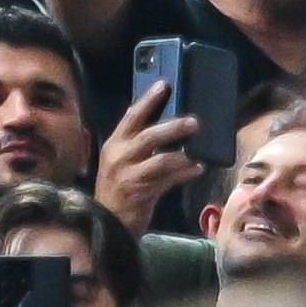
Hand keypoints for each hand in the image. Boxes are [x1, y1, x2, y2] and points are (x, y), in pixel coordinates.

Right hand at [91, 82, 200, 228]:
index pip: (131, 117)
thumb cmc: (119, 186)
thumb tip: (172, 124)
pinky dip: (184, 173)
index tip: (165, 84)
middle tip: (194, 121)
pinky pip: (167, 180)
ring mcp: (127, 176)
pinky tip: (198, 168)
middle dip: (172, 127)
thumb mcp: (123, 161)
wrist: (107, 222)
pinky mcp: (139, 193)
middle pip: (147, 136)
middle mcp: (118, 156)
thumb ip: (139, 144)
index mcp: (114, 144)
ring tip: (199, 150)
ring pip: (159, 160)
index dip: (148, 100)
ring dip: (182, 154)